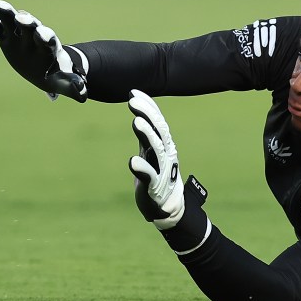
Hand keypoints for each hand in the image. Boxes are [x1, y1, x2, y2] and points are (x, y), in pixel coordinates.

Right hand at [0, 0, 86, 100]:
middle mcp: (35, 36)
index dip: (46, 38)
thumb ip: (72, 85)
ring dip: (7, 13)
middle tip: (25, 20)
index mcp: (49, 47)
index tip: (45, 36)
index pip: (48, 40)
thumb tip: (83, 95)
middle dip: (29, 23)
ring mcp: (20, 33)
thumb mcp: (62, 81)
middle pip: (32, 27)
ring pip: (13, 20)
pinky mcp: (6, 35)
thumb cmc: (55, 73)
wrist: (46, 64)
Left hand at [127, 90, 184, 229]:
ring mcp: (161, 170)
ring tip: (136, 123)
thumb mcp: (151, 152)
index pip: (158, 122)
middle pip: (158, 131)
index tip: (134, 93)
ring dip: (147, 135)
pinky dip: (142, 168)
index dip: (148, 106)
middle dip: (147, 115)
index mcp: (164, 145)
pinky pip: (149, 176)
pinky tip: (133, 162)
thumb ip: (145, 134)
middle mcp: (166, 154)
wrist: (167, 207)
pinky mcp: (154, 186)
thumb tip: (138, 112)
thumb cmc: (156, 176)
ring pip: (155, 149)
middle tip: (133, 102)